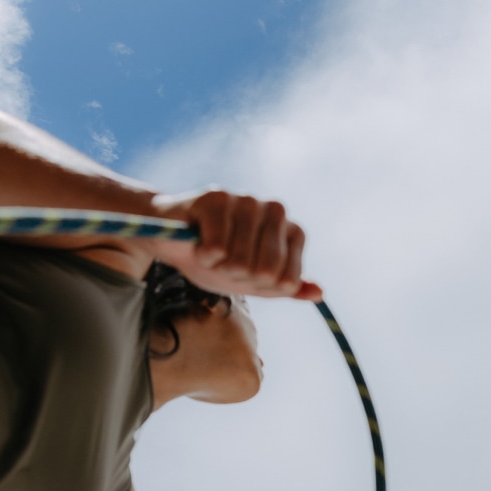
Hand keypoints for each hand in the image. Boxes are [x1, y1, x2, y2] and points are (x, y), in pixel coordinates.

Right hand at [148, 190, 322, 300]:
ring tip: (210, 250)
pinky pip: (216, 248)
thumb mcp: (256, 283)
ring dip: (218, 266)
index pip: (287, 281)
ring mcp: (248, 200)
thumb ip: (287, 287)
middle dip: (239, 277)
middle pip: (266, 272)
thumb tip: (319, 293)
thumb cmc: (218, 262)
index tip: (247, 274)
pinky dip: (202, 256)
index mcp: (293, 232)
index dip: (261, 287)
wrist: (172, 242)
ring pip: (240, 262)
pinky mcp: (217, 197)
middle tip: (224, 262)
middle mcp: (276, 211)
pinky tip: (197, 241)